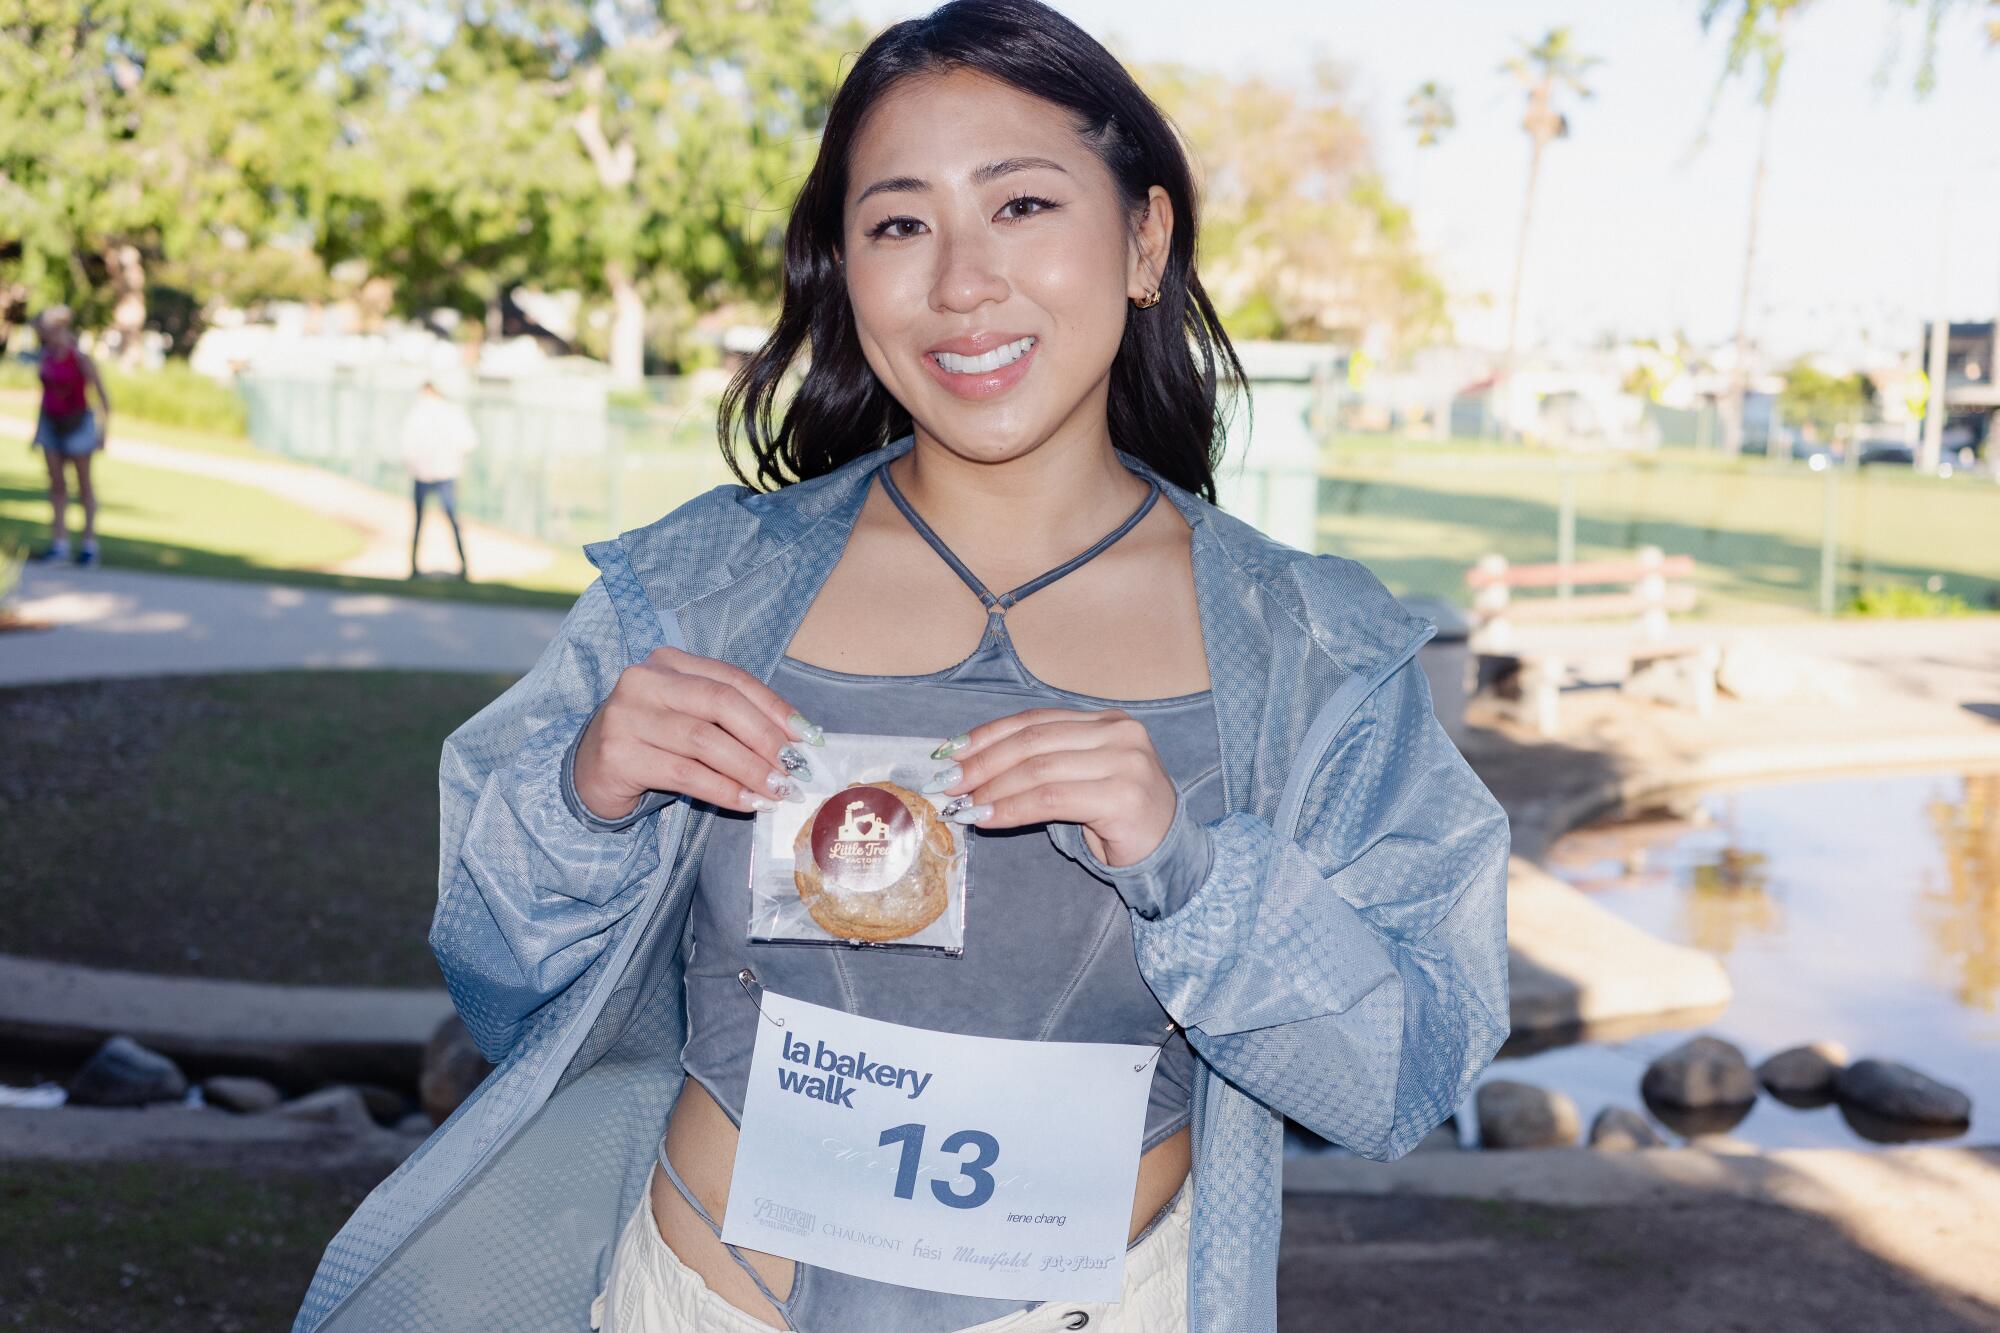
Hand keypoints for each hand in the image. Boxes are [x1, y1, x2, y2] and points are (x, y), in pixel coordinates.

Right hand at [571, 646, 822, 821]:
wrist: (590, 774)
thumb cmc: (653, 744)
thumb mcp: (690, 718)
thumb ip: (731, 720)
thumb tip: (795, 741)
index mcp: (669, 662)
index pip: (732, 680)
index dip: (775, 708)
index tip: (808, 737)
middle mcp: (645, 680)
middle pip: (720, 703)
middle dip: (766, 738)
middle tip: (795, 769)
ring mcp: (627, 715)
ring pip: (705, 741)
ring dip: (749, 769)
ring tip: (778, 791)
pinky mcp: (618, 754)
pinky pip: (685, 774)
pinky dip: (724, 790)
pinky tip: (747, 803)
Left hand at [927, 708, 1175, 866]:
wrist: (1168, 852)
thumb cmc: (1118, 817)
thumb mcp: (1080, 778)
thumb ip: (1042, 763)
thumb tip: (972, 768)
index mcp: (1107, 721)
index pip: (1036, 720)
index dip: (989, 734)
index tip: (951, 752)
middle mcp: (1119, 733)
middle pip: (1034, 741)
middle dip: (984, 762)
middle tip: (950, 783)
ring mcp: (1125, 761)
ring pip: (1039, 769)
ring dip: (993, 789)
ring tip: (964, 806)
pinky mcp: (1122, 795)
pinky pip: (1051, 799)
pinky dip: (1012, 809)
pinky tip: (989, 819)